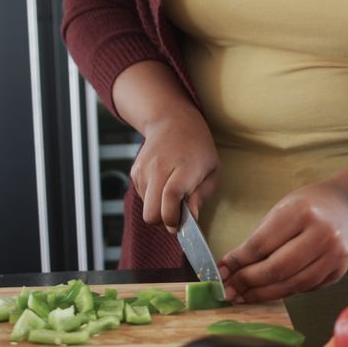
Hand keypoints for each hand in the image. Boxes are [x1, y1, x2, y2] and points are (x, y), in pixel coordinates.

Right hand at [130, 109, 218, 231]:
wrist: (172, 121)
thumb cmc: (198, 149)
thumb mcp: (212, 170)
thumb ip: (202, 195)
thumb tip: (192, 217)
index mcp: (184, 167)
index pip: (170, 198)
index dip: (172, 218)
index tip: (179, 226)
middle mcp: (160, 167)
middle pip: (152, 211)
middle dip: (163, 222)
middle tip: (176, 217)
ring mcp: (144, 169)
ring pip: (145, 208)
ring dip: (158, 210)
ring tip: (172, 197)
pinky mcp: (135, 171)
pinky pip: (141, 197)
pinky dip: (151, 199)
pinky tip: (163, 186)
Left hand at [218, 181, 347, 303]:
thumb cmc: (310, 206)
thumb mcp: (282, 210)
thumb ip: (260, 238)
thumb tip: (232, 268)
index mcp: (301, 213)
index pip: (262, 244)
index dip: (238, 261)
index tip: (222, 271)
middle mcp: (321, 235)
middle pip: (277, 268)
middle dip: (248, 282)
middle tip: (229, 290)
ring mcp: (333, 256)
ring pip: (292, 285)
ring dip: (263, 294)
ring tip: (243, 297)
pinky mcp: (338, 272)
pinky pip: (305, 288)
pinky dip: (283, 292)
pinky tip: (267, 292)